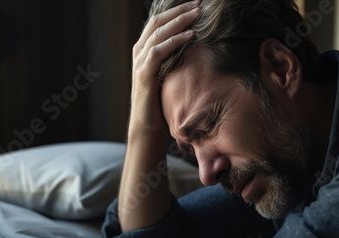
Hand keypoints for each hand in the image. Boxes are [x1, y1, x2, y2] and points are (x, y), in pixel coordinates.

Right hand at [129, 0, 199, 132]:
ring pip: (158, 33)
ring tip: (197, 14)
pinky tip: (190, 35)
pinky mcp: (144, 74)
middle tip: (199, 3)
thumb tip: (196, 44)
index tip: (195, 4)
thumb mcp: (169, 72)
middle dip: (179, 10)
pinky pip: (158, 52)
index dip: (176, 10)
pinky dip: (175, 41)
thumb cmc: (161, 99)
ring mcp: (140, 62)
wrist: (147, 124)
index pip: (158, 20)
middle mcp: (139, 52)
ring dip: (179, 21)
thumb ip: (175, 56)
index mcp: (144, 49)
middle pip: (157, 21)